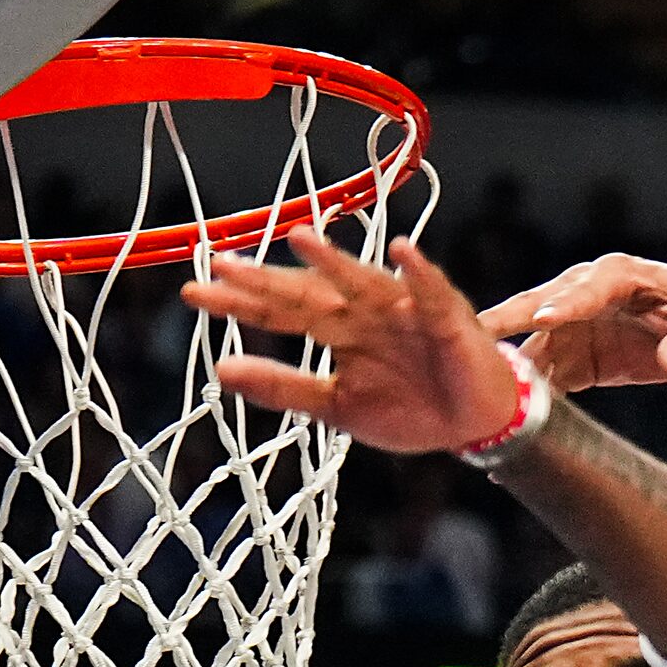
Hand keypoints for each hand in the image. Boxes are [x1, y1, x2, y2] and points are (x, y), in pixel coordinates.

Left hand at [183, 230, 518, 451]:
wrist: (474, 426)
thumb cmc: (411, 408)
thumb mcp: (337, 406)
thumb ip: (282, 387)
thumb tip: (219, 370)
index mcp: (337, 329)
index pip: (280, 311)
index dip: (239, 303)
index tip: (192, 293)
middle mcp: (363, 311)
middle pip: (310, 292)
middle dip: (269, 280)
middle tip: (222, 264)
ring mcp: (404, 311)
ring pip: (363, 282)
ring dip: (335, 262)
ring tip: (302, 240)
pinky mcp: (445, 317)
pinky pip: (431, 291)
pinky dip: (419, 272)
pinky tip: (403, 251)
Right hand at [477, 257, 666, 388]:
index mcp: (615, 276)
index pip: (584, 291)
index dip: (564, 305)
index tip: (542, 320)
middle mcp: (580, 296)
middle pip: (535, 310)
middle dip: (502, 325)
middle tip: (469, 339)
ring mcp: (570, 328)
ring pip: (531, 352)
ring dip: (504, 374)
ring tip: (475, 394)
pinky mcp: (571, 360)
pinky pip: (542, 382)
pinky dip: (523, 403)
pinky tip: (499, 427)